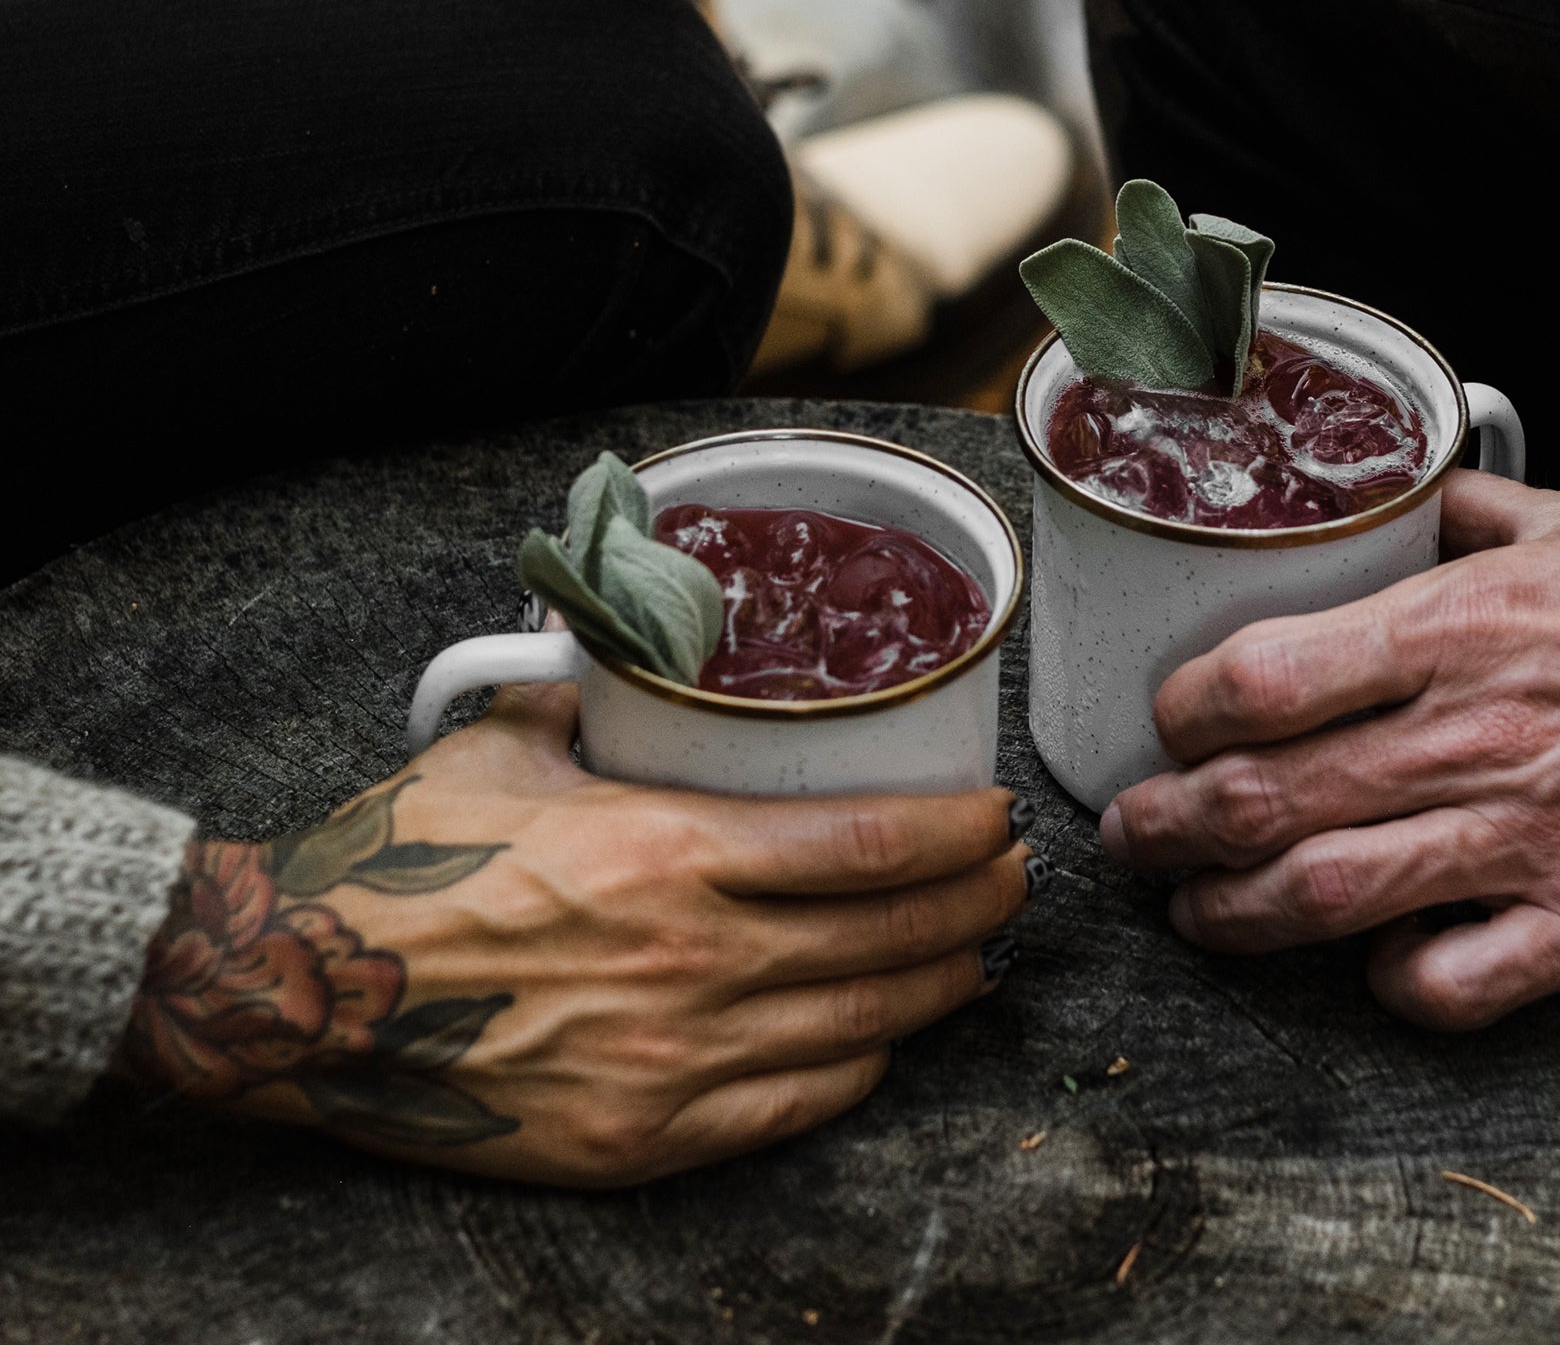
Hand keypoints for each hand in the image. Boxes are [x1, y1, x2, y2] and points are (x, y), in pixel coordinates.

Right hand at [117, 683, 1034, 1184]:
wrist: (303, 997)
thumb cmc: (403, 863)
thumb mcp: (506, 745)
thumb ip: (595, 702)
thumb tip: (640, 666)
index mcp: (667, 852)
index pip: (864, 847)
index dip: (955, 834)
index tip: (996, 815)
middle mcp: (690, 964)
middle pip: (886, 938)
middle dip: (973, 907)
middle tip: (1010, 879)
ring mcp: (671, 1063)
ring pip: (857, 1027)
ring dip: (936, 988)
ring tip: (976, 956)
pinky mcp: (641, 1140)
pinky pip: (791, 1110)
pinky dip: (856, 1070)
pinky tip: (882, 1040)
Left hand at [1102, 470, 1559, 1028]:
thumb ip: (1469, 512)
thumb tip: (1400, 497)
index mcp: (1465, 626)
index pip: (1263, 678)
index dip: (1184, 711)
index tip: (1166, 721)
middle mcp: (1480, 735)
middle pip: (1266, 799)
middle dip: (1170, 827)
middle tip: (1134, 835)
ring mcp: (1535, 842)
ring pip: (1329, 897)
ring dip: (1236, 916)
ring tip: (1196, 913)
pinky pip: (1455, 983)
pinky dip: (1388, 983)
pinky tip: (1368, 963)